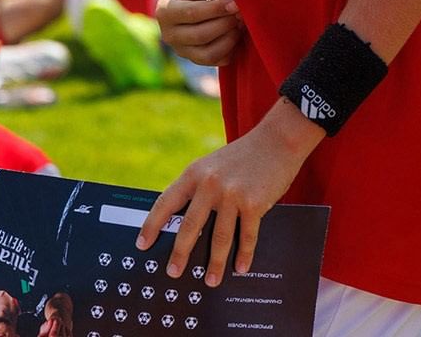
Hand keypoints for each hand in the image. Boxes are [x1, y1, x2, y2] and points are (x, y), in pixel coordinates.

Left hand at [136, 103, 319, 286]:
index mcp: (194, 173)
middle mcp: (210, 184)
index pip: (166, 202)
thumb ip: (199, 188)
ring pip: (219, 237)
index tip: (142, 244)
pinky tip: (240, 267)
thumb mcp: (212, 165)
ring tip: (211, 280)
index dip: (152, 225)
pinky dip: (244, 254)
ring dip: (215, 263)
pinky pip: (247, 235)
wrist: (278, 140)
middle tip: (173, 271)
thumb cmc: (244, 155)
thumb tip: (186, 222)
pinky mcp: (254, 203)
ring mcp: (232, 194)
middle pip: (190, 226)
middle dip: (180, 253)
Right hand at [155, 0, 241, 66]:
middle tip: (241, 12)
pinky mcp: (195, 59)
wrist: (186, 5)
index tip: (234, 3)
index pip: (191, 14)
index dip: (215, 9)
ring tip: (240, 23)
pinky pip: (215, 61)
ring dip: (229, 39)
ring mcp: (182, 50)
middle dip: (225, 24)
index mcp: (165, 11)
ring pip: (208, 53)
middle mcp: (169, 35)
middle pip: (201, 35)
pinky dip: (230, 50)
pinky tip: (236, 33)